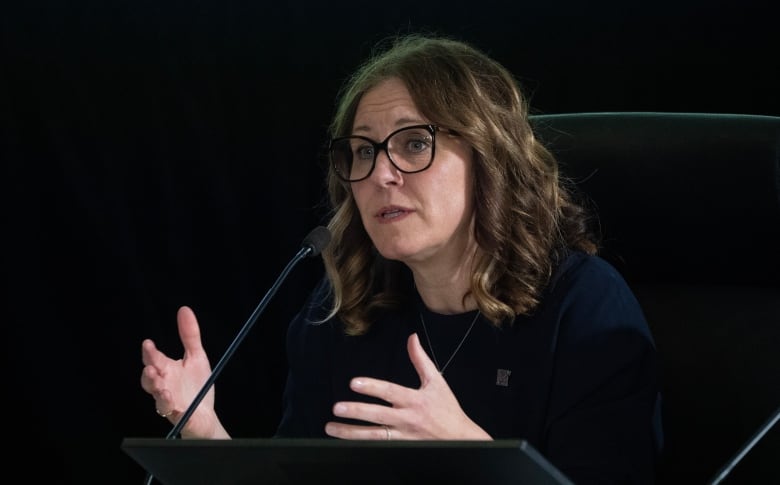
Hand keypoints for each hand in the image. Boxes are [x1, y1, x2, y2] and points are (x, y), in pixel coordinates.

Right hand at [140, 306, 228, 438]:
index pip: (154, 360)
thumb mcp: (197, 357)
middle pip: (149, 380)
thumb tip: (184, 309)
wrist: (206, 415)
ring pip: (158, 399)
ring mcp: (169, 403)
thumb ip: (189, 335)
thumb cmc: (198, 386)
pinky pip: (173, 416)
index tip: (148, 344)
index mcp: (167, 370)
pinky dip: (174, 411)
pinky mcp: (178, 417)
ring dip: (159, 393)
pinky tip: (176, 406)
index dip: (149, 353)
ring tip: (163, 388)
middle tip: (150, 368)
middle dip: (148, 374)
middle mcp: (164, 386)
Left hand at [324, 333, 491, 440]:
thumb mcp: (436, 382)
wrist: (462, 440)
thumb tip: (412, 338)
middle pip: (377, 416)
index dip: (371, 387)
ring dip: (350, 433)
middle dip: (356, 412)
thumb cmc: (448, 410)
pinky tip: (346, 443)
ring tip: (332, 428)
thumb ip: (420, 359)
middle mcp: (407, 419)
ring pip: (374, 436)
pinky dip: (363, 445)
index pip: (390, 392)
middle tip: (337, 408)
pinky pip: (380, 447)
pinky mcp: (402, 449)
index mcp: (415, 400)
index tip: (354, 383)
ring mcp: (403, 437)